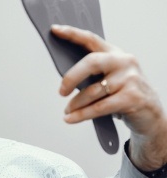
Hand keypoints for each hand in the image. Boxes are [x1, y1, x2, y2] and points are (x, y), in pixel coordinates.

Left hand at [52, 24, 166, 170]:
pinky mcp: (131, 98)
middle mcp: (124, 62)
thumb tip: (65, 81)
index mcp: (115, 54)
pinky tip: (71, 119)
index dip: (72, 34)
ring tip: (67, 111)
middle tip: (61, 91)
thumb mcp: (111, 79)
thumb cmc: (124, 95)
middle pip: (91, 62)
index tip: (55, 30)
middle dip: (71, 77)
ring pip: (92, 91)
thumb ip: (93, 74)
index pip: (91, 39)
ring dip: (75, 104)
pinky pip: (99, 107)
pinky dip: (81, 115)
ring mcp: (129, 79)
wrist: (150, 113)